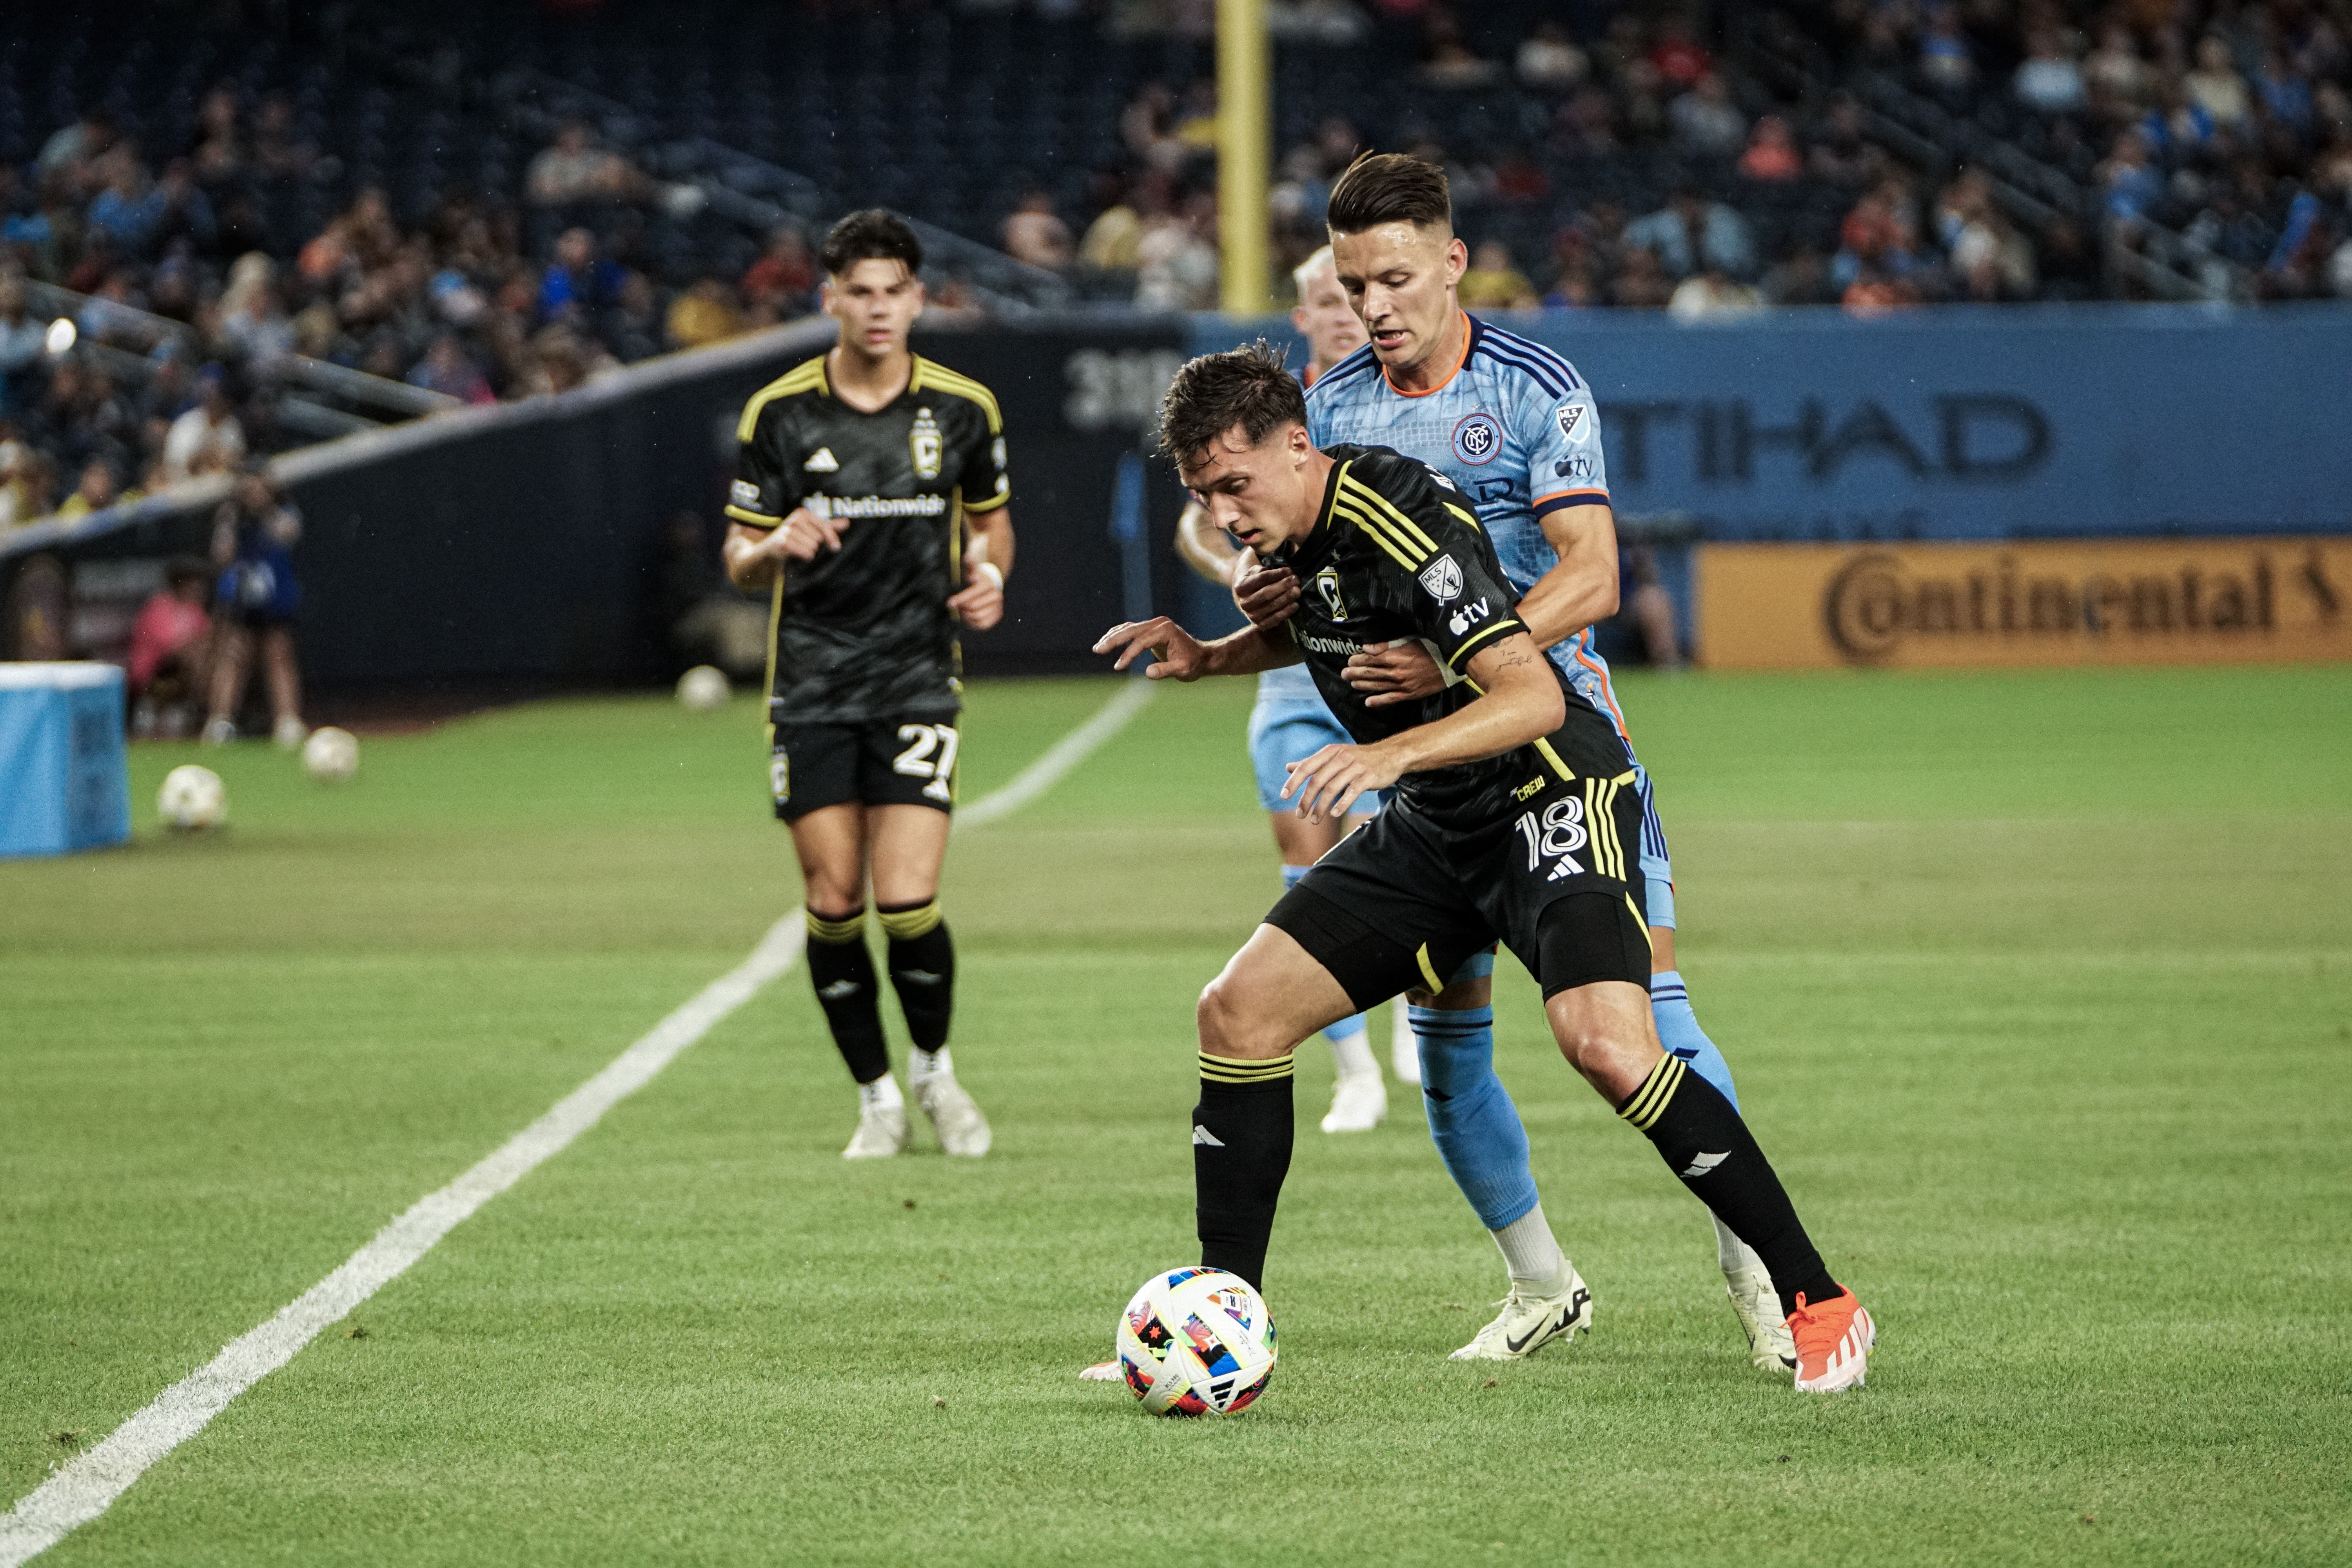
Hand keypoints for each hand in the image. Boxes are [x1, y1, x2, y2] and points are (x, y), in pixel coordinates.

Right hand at [772, 505, 846, 561]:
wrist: (769, 552)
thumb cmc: (793, 540)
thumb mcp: (811, 531)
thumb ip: (828, 527)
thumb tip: (847, 522)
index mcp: (803, 514)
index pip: (825, 527)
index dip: (832, 539)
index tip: (836, 547)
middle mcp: (795, 519)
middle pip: (819, 539)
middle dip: (815, 546)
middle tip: (804, 547)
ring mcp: (787, 529)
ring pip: (813, 546)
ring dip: (808, 552)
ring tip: (799, 550)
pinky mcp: (782, 542)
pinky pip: (805, 552)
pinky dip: (804, 556)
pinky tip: (797, 555)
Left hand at [947, 559, 1003, 629]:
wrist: (989, 587)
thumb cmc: (976, 579)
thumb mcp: (971, 571)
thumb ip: (969, 565)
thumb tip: (967, 556)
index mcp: (988, 584)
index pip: (971, 595)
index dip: (959, 600)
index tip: (949, 603)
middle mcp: (996, 596)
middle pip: (972, 607)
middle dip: (961, 608)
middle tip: (954, 606)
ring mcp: (998, 607)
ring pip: (977, 617)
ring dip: (966, 616)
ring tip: (960, 611)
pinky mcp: (997, 616)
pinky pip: (982, 625)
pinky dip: (973, 623)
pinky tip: (967, 616)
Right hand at [1091, 617, 1206, 679]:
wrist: (1202, 656)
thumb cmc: (1194, 664)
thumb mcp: (1183, 670)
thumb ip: (1166, 670)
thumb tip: (1148, 673)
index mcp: (1165, 630)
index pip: (1141, 641)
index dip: (1128, 654)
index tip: (1118, 667)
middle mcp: (1158, 624)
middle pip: (1130, 630)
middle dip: (1113, 640)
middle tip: (1097, 650)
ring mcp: (1154, 625)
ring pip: (1128, 628)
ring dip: (1113, 637)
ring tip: (1098, 648)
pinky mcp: (1151, 630)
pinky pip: (1131, 630)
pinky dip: (1119, 635)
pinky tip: (1108, 642)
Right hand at [1232, 559, 1298, 628]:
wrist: (1250, 601)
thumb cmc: (1256, 583)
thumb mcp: (1255, 572)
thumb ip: (1263, 569)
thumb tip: (1281, 572)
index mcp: (1240, 587)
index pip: (1261, 579)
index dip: (1276, 574)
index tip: (1289, 570)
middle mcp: (1244, 603)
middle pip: (1266, 593)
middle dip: (1283, 585)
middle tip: (1296, 580)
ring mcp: (1251, 615)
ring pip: (1271, 605)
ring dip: (1286, 598)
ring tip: (1298, 590)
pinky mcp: (1261, 624)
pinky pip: (1275, 619)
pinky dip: (1286, 612)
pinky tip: (1296, 604)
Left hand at [1282, 741, 1401, 823]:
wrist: (1391, 754)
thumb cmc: (1358, 758)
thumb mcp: (1334, 756)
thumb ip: (1312, 762)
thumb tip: (1288, 767)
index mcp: (1330, 752)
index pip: (1306, 767)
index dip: (1294, 782)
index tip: (1283, 796)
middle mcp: (1341, 757)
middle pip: (1318, 780)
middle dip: (1306, 799)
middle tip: (1300, 815)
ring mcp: (1356, 767)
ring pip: (1332, 788)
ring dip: (1321, 806)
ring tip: (1314, 820)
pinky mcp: (1368, 777)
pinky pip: (1352, 792)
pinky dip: (1341, 804)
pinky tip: (1334, 814)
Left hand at [1341, 640, 1445, 706]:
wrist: (1452, 664)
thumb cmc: (1432, 648)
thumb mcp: (1411, 640)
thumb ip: (1388, 644)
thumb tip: (1368, 647)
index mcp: (1396, 656)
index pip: (1371, 658)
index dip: (1358, 659)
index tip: (1350, 659)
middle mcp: (1396, 672)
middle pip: (1371, 672)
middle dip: (1355, 672)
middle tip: (1344, 673)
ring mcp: (1403, 685)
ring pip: (1377, 686)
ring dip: (1362, 685)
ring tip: (1352, 684)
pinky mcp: (1410, 694)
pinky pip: (1390, 699)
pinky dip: (1378, 701)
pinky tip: (1368, 702)